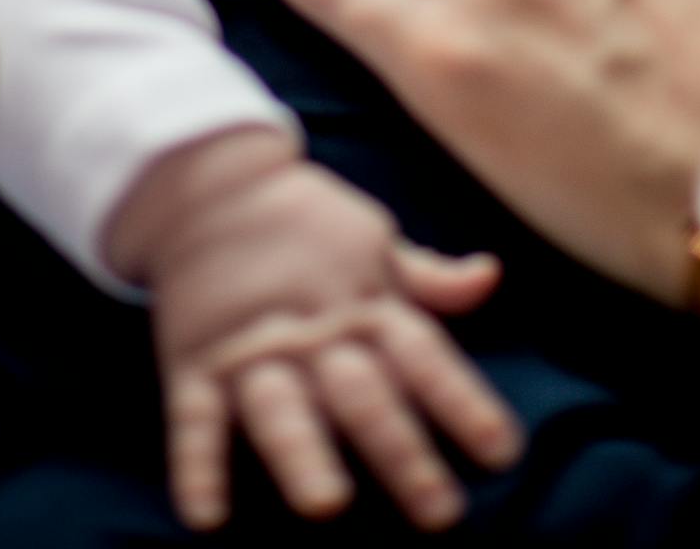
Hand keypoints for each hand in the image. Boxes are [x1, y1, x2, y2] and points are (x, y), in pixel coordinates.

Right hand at [115, 128, 521, 531]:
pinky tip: (206, 518)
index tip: (505, 454)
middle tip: (439, 512)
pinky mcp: (194, 361)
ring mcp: (252, 348)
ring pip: (282, 410)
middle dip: (402, 454)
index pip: (426, 357)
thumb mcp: (375, 241)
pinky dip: (198, 468)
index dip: (465, 403)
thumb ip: (430, 278)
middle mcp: (314, 332)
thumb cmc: (308, 224)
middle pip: (364, 397)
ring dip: (305, 456)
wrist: (211, 184)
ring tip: (327, 505)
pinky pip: (195, 421)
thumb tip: (492, 276)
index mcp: (366, 304)